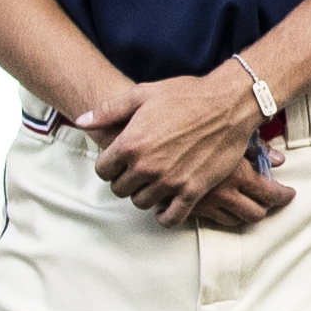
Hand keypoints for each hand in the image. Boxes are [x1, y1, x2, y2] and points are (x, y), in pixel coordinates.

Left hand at [81, 68, 286, 228]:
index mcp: (130, 142)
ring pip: (142, 203)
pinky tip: (167, 205)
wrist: (228, 104)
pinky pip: (171, 217)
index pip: (102, 170)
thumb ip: (109, 110)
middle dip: (125, 180)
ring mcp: (170, 180)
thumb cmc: (186, 95)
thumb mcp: (143, 94)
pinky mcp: (193, 190)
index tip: (120, 161)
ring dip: (145, 194)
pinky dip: (165, 216)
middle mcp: (146, 166)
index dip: (109, 165)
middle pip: (120, 189)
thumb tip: (82, 121)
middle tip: (138, 171)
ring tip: (154, 183)